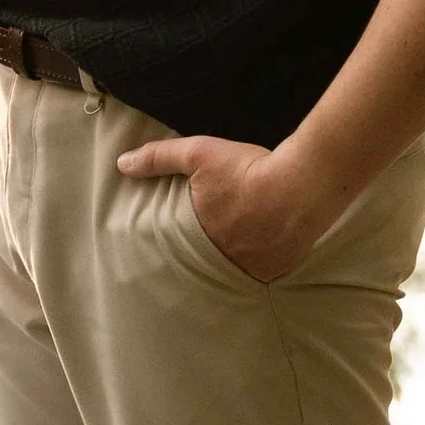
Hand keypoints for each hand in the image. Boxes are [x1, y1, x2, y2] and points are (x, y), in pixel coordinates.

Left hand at [112, 131, 334, 285]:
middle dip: (214, 248)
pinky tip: (268, 244)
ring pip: (239, 266)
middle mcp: (225, 261)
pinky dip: (264, 259)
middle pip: (213, 259)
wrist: (302, 184)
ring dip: (239, 255)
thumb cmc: (247, 170)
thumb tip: (122, 164)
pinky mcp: (280, 270)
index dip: (190, 237)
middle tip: (221, 234)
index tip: (194, 230)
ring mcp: (254, 269)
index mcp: (201, 238)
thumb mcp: (198, 154)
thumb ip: (159, 158)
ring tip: (244, 239)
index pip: (185, 247)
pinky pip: (265, 270)